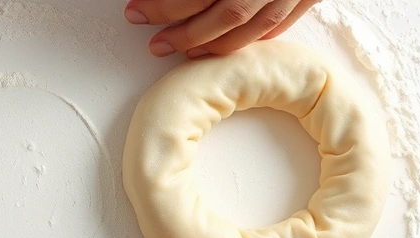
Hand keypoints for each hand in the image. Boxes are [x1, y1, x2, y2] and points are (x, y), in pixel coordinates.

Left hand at [123, 0, 318, 57]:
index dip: (163, 6)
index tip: (137, 11)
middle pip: (226, 14)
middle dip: (185, 34)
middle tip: (157, 43)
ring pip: (254, 25)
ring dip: (217, 44)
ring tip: (187, 51)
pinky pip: (282, 21)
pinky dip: (254, 37)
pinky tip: (232, 42)